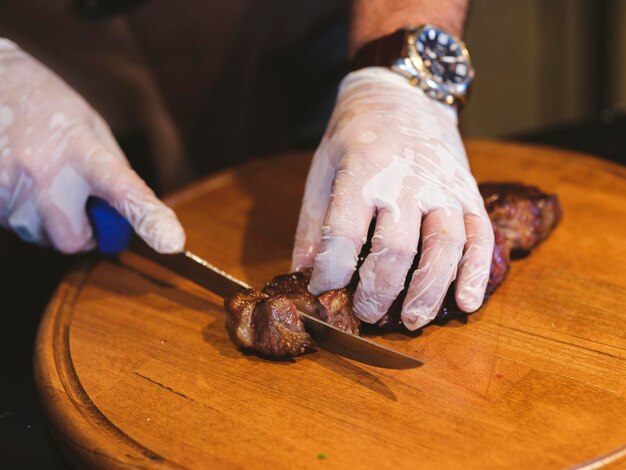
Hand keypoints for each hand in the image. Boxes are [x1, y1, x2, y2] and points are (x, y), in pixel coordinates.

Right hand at [0, 39, 184, 252]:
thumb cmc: (49, 107)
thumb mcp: (91, 128)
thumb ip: (113, 172)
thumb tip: (129, 218)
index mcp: (82, 148)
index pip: (123, 189)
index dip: (148, 217)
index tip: (171, 241)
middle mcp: (43, 169)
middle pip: (72, 240)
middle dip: (82, 232)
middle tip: (77, 204)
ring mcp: (9, 184)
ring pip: (40, 236)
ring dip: (48, 221)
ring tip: (38, 178)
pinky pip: (14, 226)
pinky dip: (23, 214)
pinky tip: (18, 181)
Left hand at [292, 67, 493, 329]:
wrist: (405, 95)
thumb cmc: (356, 135)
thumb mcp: (323, 167)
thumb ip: (313, 221)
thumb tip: (304, 273)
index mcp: (362, 170)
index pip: (344, 233)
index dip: (330, 270)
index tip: (322, 289)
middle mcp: (405, 181)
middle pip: (396, 248)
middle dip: (379, 290)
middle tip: (368, 314)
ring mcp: (443, 187)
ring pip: (445, 246)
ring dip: (430, 290)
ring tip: (414, 321)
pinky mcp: (469, 193)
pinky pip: (480, 236)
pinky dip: (477, 272)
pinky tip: (467, 302)